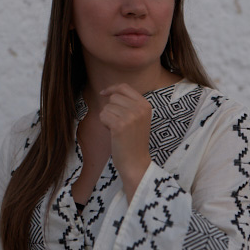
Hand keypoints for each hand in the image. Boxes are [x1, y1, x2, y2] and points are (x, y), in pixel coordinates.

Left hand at [99, 83, 151, 202]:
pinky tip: (112, 133)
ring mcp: (131, 116)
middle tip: (117, 123)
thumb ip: (129, 104)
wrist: (136, 162)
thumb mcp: (138, 118)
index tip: (103, 93)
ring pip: (107, 107)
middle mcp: (140, 108)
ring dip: (107, 118)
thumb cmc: (133, 142)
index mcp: (146, 105)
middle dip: (110, 109)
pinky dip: (104, 124)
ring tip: (117, 130)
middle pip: (114, 97)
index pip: (125, 87)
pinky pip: (103, 116)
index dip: (112, 88)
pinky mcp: (120, 125)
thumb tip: (110, 92)